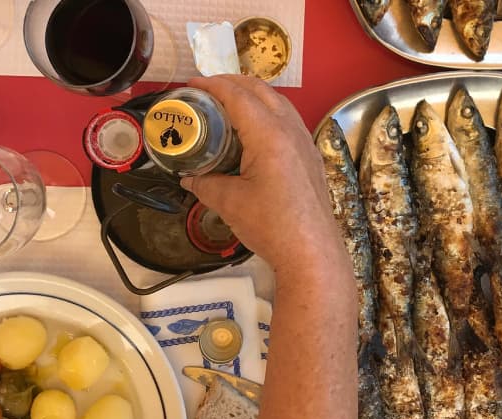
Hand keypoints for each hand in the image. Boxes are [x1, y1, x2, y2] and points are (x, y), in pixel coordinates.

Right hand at [180, 75, 347, 275]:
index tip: (192, 84)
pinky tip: (256, 131)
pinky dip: (269, 114)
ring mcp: (305, 144)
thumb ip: (205, 184)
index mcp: (269, 135)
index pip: (238, 96)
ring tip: (231, 104)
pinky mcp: (312, 159)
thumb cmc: (271, 226)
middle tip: (209, 89)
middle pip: (262, 91)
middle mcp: (291, 131)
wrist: (311, 253)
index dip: (212, 85)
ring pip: (280, 104)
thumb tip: (190, 178)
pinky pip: (289, 122)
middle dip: (234, 83)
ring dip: (254, 96)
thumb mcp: (229, 203)